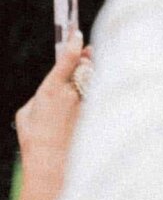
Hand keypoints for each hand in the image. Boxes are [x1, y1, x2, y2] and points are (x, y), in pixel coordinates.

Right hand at [14, 34, 90, 199]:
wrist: (52, 164)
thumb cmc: (34, 139)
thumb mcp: (27, 113)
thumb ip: (41, 96)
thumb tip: (54, 89)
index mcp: (51, 90)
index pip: (68, 58)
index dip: (74, 43)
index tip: (77, 34)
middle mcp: (72, 94)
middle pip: (87, 66)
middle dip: (88, 58)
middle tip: (89, 52)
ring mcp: (86, 105)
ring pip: (95, 80)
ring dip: (94, 73)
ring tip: (92, 70)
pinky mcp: (94, 115)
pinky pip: (98, 96)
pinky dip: (98, 91)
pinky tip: (98, 92)